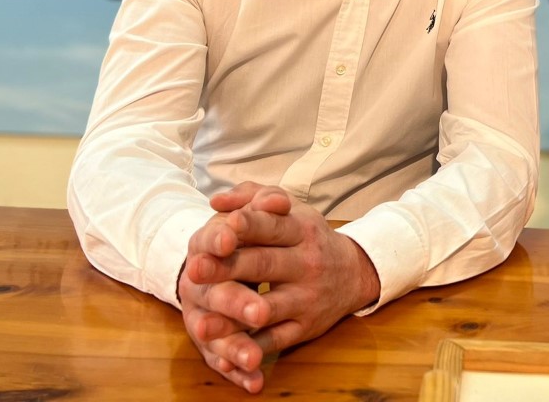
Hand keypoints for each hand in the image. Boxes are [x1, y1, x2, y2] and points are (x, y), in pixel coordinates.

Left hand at [178, 182, 380, 392]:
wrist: (353, 273)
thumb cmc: (308, 237)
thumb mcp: (292, 209)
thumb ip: (253, 196)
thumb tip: (216, 201)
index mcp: (302, 230)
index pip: (272, 226)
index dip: (248, 225)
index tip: (223, 226)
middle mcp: (307, 263)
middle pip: (264, 264)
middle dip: (228, 268)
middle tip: (194, 269)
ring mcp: (306, 298)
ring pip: (268, 308)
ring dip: (234, 317)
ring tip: (202, 323)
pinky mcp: (305, 328)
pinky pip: (274, 340)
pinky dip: (249, 347)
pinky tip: (224, 352)